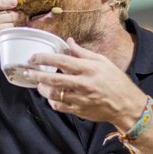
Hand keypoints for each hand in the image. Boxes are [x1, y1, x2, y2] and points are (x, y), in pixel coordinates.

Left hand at [25, 38, 145, 128]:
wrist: (126, 105)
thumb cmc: (116, 81)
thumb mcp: (102, 62)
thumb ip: (83, 53)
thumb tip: (69, 42)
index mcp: (89, 69)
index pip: (62, 61)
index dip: (44, 58)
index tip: (33, 57)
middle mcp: (83, 84)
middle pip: (53, 80)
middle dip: (36, 76)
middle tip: (26, 72)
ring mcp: (80, 99)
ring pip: (54, 95)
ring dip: (42, 89)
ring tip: (38, 85)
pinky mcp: (79, 111)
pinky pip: (60, 107)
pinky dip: (52, 101)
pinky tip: (51, 96)